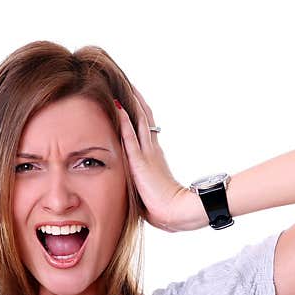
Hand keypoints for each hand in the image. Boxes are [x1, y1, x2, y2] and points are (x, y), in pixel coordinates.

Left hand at [115, 87, 192, 232]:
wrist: (177, 212)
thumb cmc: (165, 208)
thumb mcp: (151, 190)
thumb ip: (143, 183)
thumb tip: (138, 187)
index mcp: (154, 156)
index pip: (146, 129)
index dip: (139, 113)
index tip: (131, 98)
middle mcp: (152, 150)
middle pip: (144, 118)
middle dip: (135, 100)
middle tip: (126, 82)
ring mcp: (147, 154)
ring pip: (139, 121)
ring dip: (130, 103)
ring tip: (122, 85)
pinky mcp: (140, 162)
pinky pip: (130, 138)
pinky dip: (124, 122)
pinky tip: (117, 108)